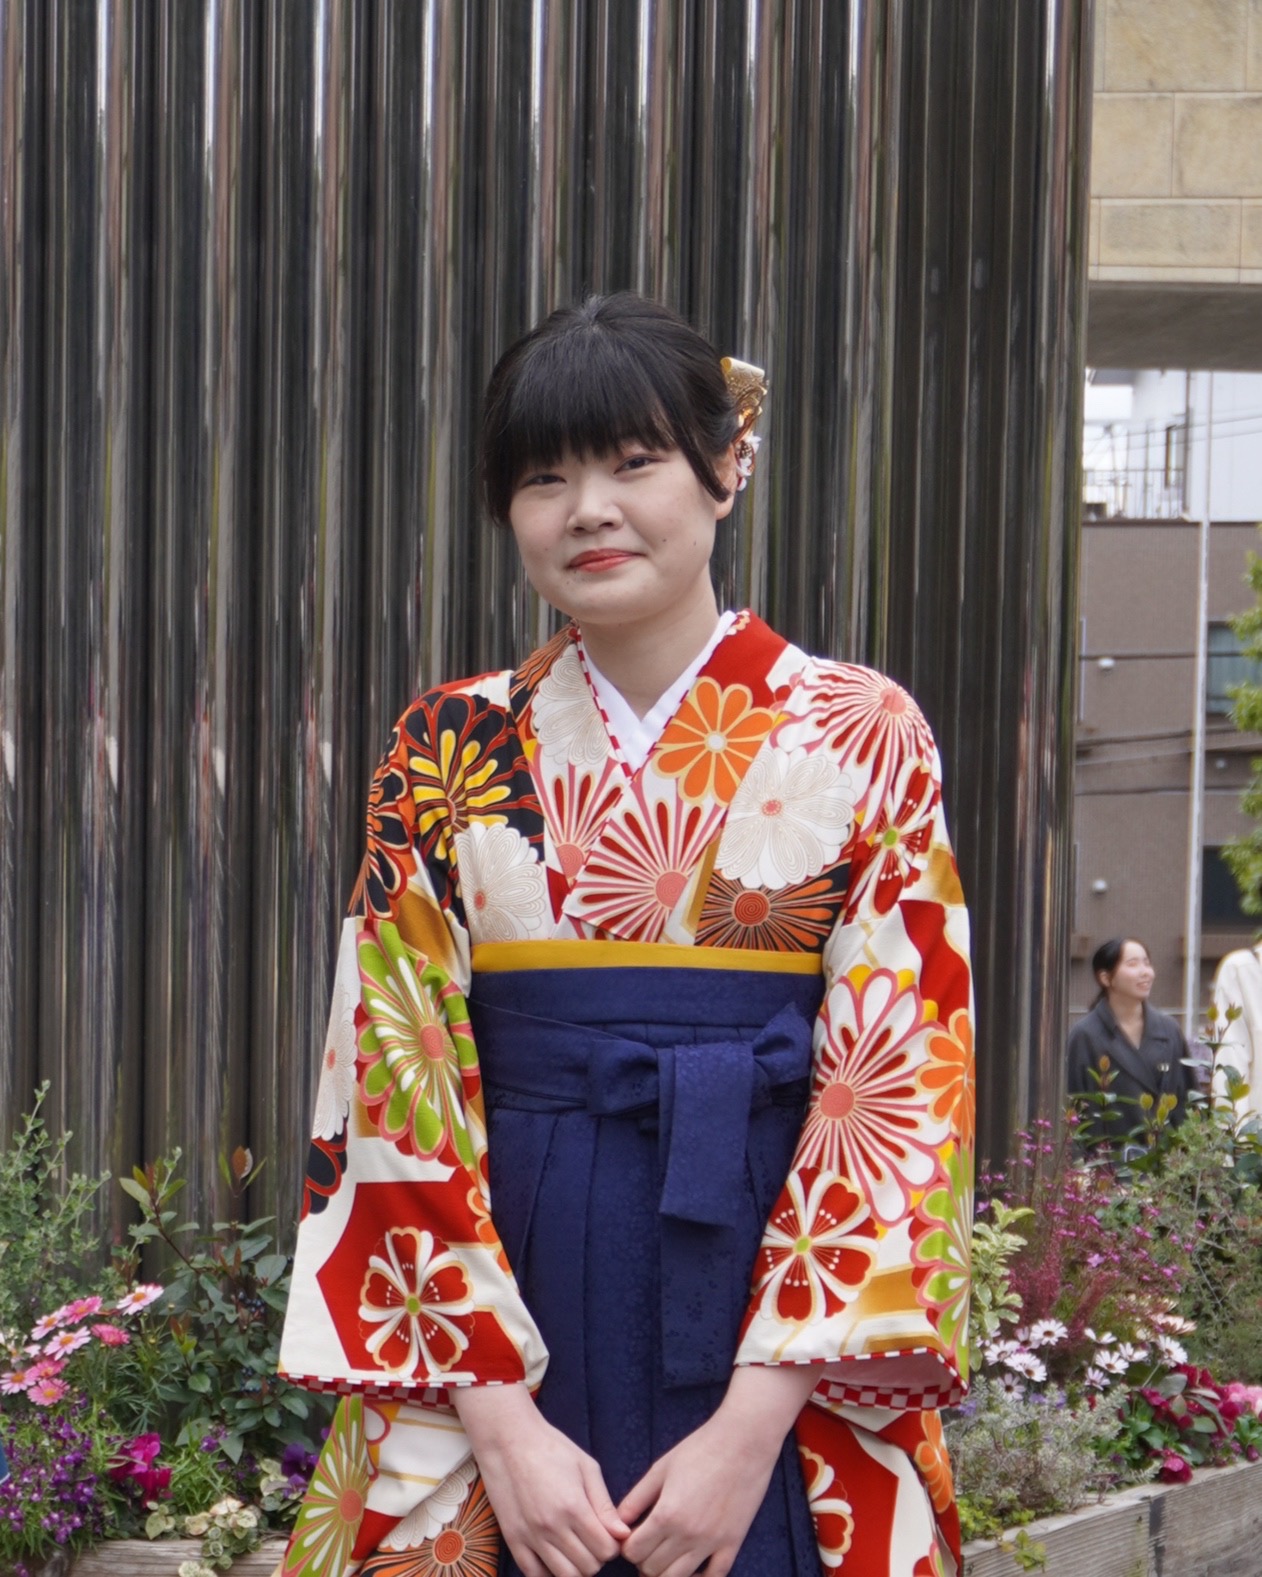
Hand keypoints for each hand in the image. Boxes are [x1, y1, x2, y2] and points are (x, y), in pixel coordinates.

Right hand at [452, 1384, 628, 1576]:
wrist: (508, 1440)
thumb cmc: (551, 1448)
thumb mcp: (586, 1467)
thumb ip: (605, 1504)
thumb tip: (623, 1534)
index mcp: (574, 1507)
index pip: (606, 1550)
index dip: (613, 1545)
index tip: (609, 1534)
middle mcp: (552, 1527)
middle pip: (588, 1568)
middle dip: (597, 1557)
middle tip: (593, 1539)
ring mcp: (530, 1536)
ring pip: (564, 1576)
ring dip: (576, 1568)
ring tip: (576, 1547)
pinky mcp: (513, 1539)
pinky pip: (534, 1574)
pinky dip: (549, 1572)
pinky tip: (555, 1556)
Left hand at [618, 1364, 818, 1576]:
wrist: (743, 1441)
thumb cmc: (700, 1449)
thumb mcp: (661, 1468)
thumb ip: (636, 1498)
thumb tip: (617, 1522)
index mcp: (666, 1514)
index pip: (634, 1552)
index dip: (628, 1546)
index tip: (633, 1536)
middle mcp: (688, 1535)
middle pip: (652, 1569)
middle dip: (644, 1559)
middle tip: (648, 1543)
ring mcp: (712, 1543)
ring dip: (666, 1572)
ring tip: (666, 1553)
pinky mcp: (732, 1543)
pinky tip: (692, 1567)